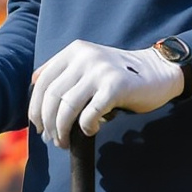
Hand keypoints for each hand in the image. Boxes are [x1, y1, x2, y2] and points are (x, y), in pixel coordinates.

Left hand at [27, 39, 184, 139]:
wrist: (158, 71)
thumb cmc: (119, 75)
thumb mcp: (88, 65)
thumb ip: (64, 72)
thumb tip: (34, 89)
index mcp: (74, 51)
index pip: (42, 81)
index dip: (35, 107)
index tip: (39, 126)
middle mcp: (85, 57)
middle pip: (52, 96)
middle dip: (48, 123)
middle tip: (53, 139)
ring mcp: (101, 70)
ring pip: (67, 107)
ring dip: (62, 130)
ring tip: (65, 141)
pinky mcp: (116, 86)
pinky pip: (89, 114)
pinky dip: (85, 128)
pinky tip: (91, 130)